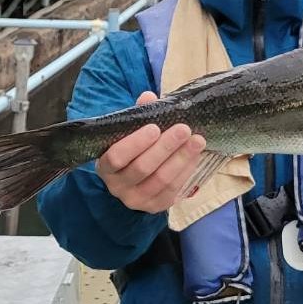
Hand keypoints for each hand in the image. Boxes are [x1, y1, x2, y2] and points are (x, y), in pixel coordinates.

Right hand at [96, 91, 208, 213]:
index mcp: (105, 166)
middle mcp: (117, 187)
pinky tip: (195, 155)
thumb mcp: (129, 131)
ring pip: (161, 180)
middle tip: (184, 129)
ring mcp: (136, 200)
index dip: (136, 143)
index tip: (155, 127)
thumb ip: (138, 114)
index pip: (116, 157)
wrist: (135, 174)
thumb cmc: (131, 147)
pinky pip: (173, 190)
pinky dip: (186, 171)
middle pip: (142, 168)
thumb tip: (149, 97)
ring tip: (197, 140)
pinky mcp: (155, 206)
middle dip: (165, 147)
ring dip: (181, 159)